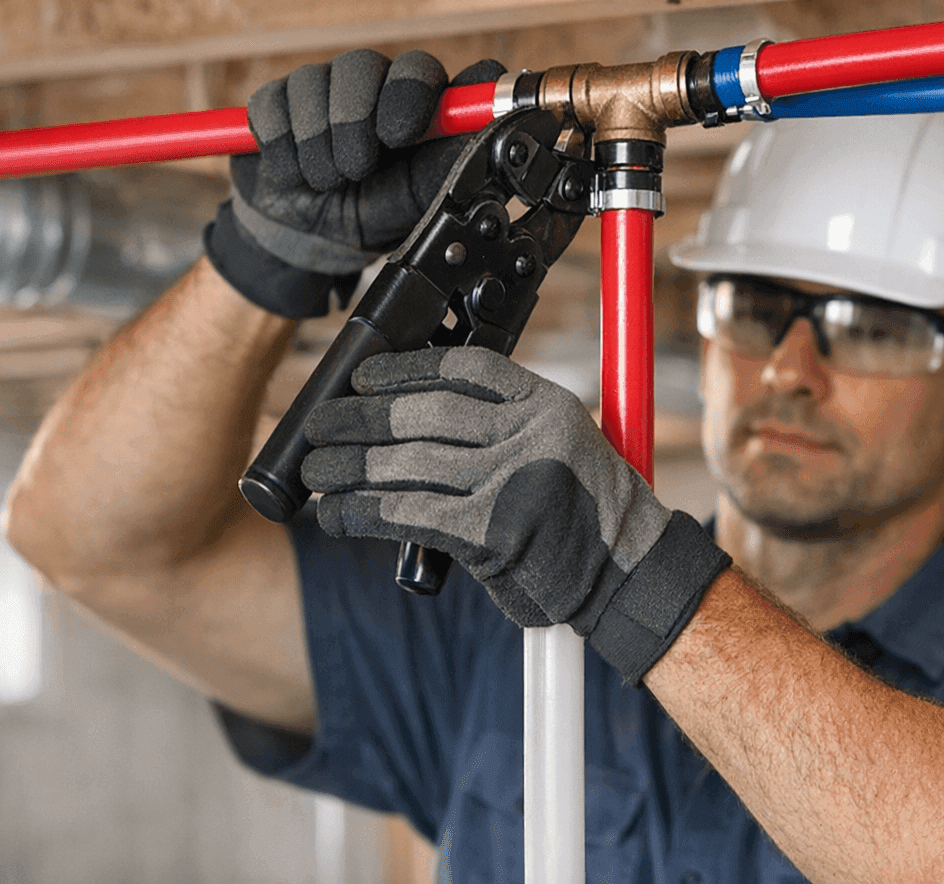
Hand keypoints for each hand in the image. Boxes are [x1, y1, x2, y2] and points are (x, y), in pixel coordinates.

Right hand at [204, 51, 505, 318]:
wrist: (307, 239)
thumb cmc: (373, 213)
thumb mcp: (415, 202)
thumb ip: (448, 165)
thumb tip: (489, 132)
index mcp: (419, 104)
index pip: (426, 69)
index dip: (413, 92)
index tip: (400, 136)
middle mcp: (376, 83)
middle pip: (364, 64)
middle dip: (355, 122)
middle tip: (356, 170)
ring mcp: (325, 85)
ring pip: (313, 82)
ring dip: (318, 145)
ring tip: (327, 182)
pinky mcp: (278, 97)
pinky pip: (274, 104)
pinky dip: (282, 148)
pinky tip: (295, 171)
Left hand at [299, 347, 730, 683]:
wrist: (627, 574)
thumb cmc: (588, 517)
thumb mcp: (560, 448)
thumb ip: (504, 430)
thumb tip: (413, 426)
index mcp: (546, 405)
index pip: (463, 368)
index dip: (403, 369)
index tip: (364, 378)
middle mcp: (530, 434)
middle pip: (425, 412)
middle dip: (361, 418)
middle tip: (321, 423)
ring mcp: (512, 480)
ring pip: (408, 462)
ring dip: (349, 466)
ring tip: (316, 470)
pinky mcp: (492, 530)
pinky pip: (408, 512)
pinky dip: (361, 512)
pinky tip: (335, 513)